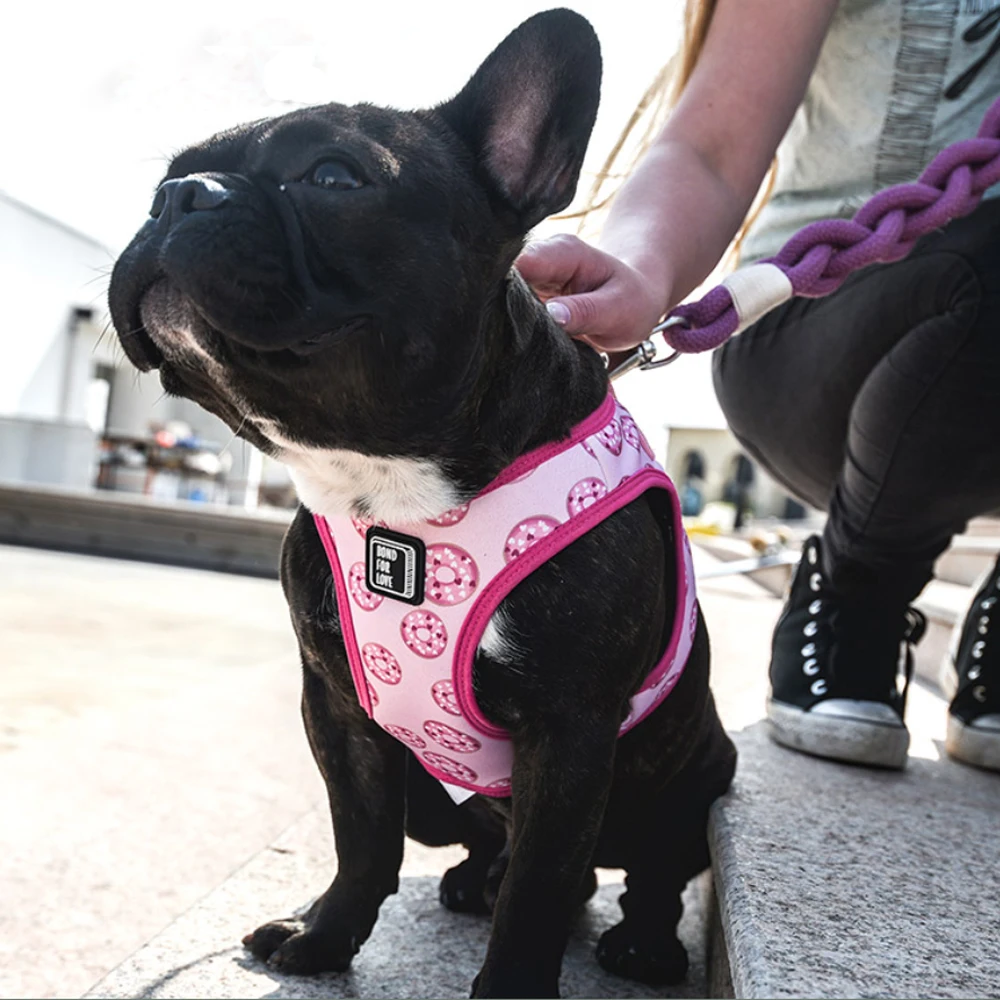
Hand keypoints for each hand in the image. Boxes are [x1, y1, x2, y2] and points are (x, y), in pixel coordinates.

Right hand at [515, 234, 667, 354]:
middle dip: (498, 307)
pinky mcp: (527, 294)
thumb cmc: (631, 300)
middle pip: (502, 277)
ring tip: (511, 343)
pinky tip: (514, 341)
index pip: (519, 263)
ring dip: (501, 319)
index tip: (507, 320)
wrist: (635, 297)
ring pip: (501, 294)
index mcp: (563, 252)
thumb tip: (552, 316)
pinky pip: (509, 307)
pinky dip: (509, 324)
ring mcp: (532, 276)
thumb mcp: (619, 309)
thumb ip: (585, 312)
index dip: (505, 289)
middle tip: (507, 340)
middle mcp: (541, 258)